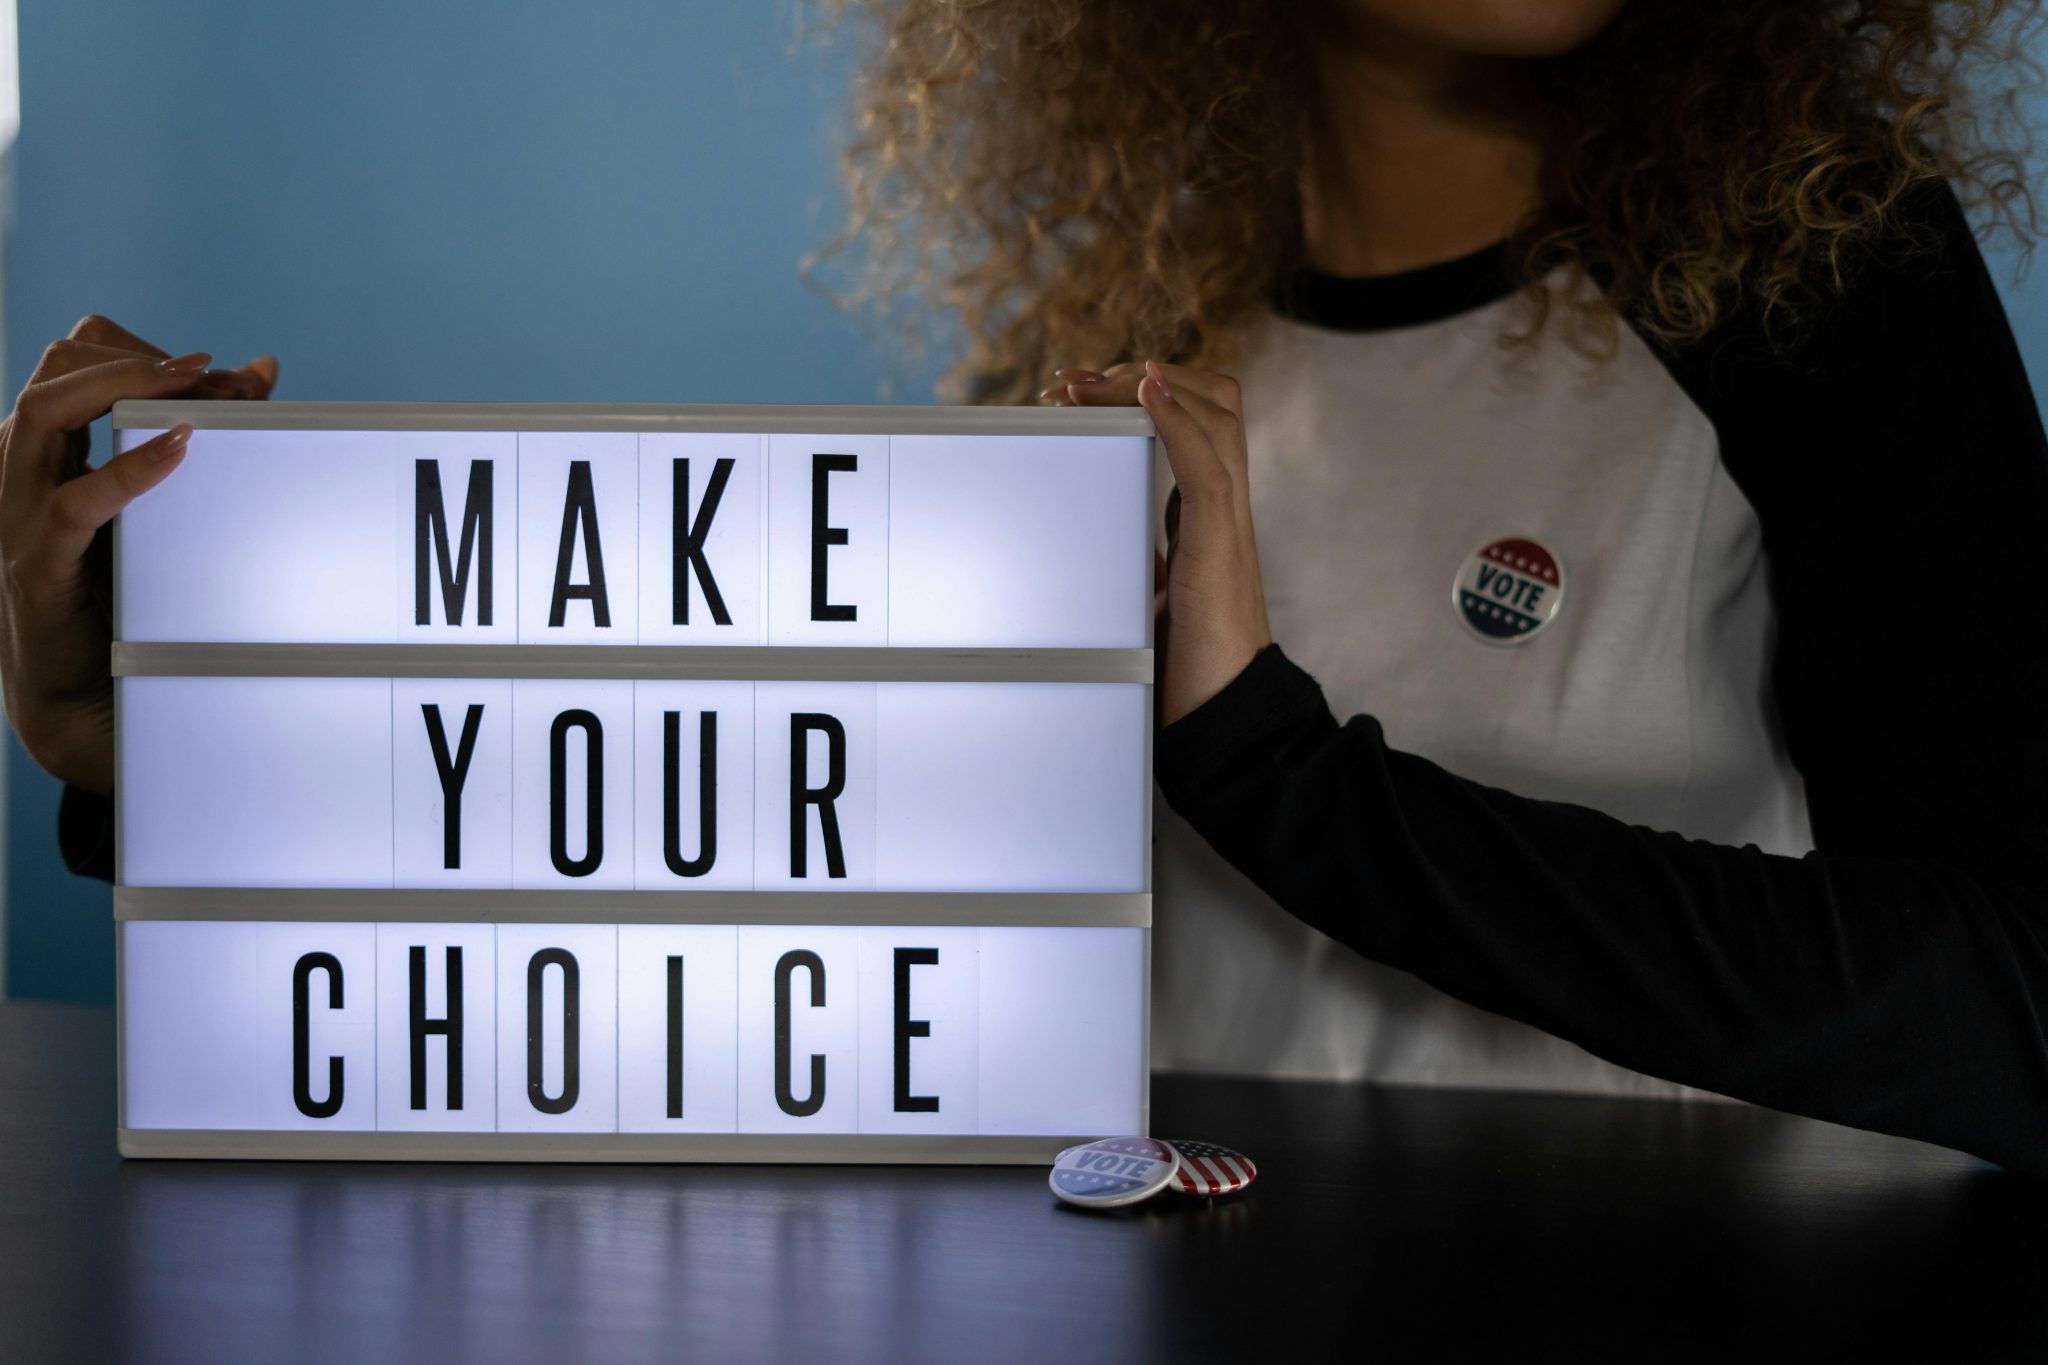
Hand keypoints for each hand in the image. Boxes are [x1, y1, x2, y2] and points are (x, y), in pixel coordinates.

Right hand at [0, 315, 276, 793]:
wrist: (84, 689)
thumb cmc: (121, 588)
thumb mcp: (161, 502)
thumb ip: (202, 435)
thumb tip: (260, 371)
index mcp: (48, 448)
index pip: (78, 361)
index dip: (142, 353)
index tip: (215, 369)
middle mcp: (22, 468)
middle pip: (56, 371)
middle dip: (135, 361)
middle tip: (208, 372)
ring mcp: (19, 512)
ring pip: (42, 414)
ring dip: (123, 389)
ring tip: (192, 388)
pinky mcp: (39, 561)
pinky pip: (73, 501)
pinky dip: (127, 470)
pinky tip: (178, 451)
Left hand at [1041, 359, 1271, 725]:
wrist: (1225, 722)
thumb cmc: (1191, 671)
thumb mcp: (1153, 601)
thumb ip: (1142, 564)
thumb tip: (1102, 545)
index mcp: (1210, 518)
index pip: (1199, 422)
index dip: (1147, 393)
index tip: (1081, 392)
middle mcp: (1227, 510)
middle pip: (1216, 401)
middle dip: (1144, 376)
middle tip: (1074, 384)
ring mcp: (1229, 527)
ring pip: (1219, 417)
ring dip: (1151, 386)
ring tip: (1090, 383)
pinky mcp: (1221, 553)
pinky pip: (1208, 469)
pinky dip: (1178, 422)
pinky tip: (1149, 394)